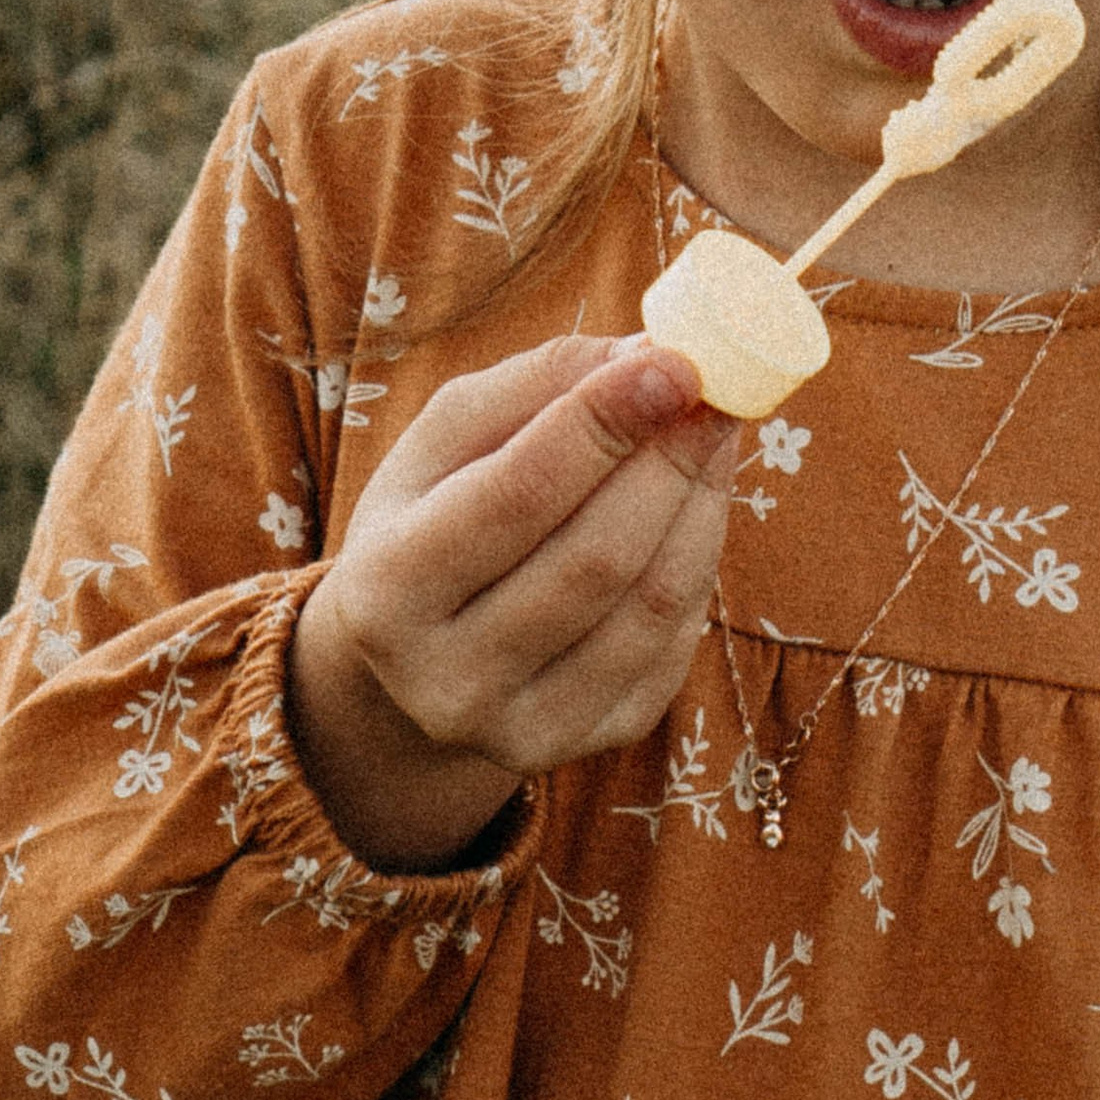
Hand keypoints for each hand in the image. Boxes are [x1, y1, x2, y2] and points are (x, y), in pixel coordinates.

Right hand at [287, 334, 737, 873]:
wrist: (408, 662)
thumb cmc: (430, 521)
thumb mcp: (442, 444)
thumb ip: (534, 387)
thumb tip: (648, 354)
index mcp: (387, 593)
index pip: (517, 495)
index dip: (606, 423)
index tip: (676, 362)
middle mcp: (446, 679)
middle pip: (596, 556)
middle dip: (668, 460)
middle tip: (713, 392)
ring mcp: (518, 729)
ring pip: (650, 605)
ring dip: (701, 505)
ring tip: (712, 437)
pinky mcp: (583, 745)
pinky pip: (671, 647)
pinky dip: (698, 563)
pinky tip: (694, 508)